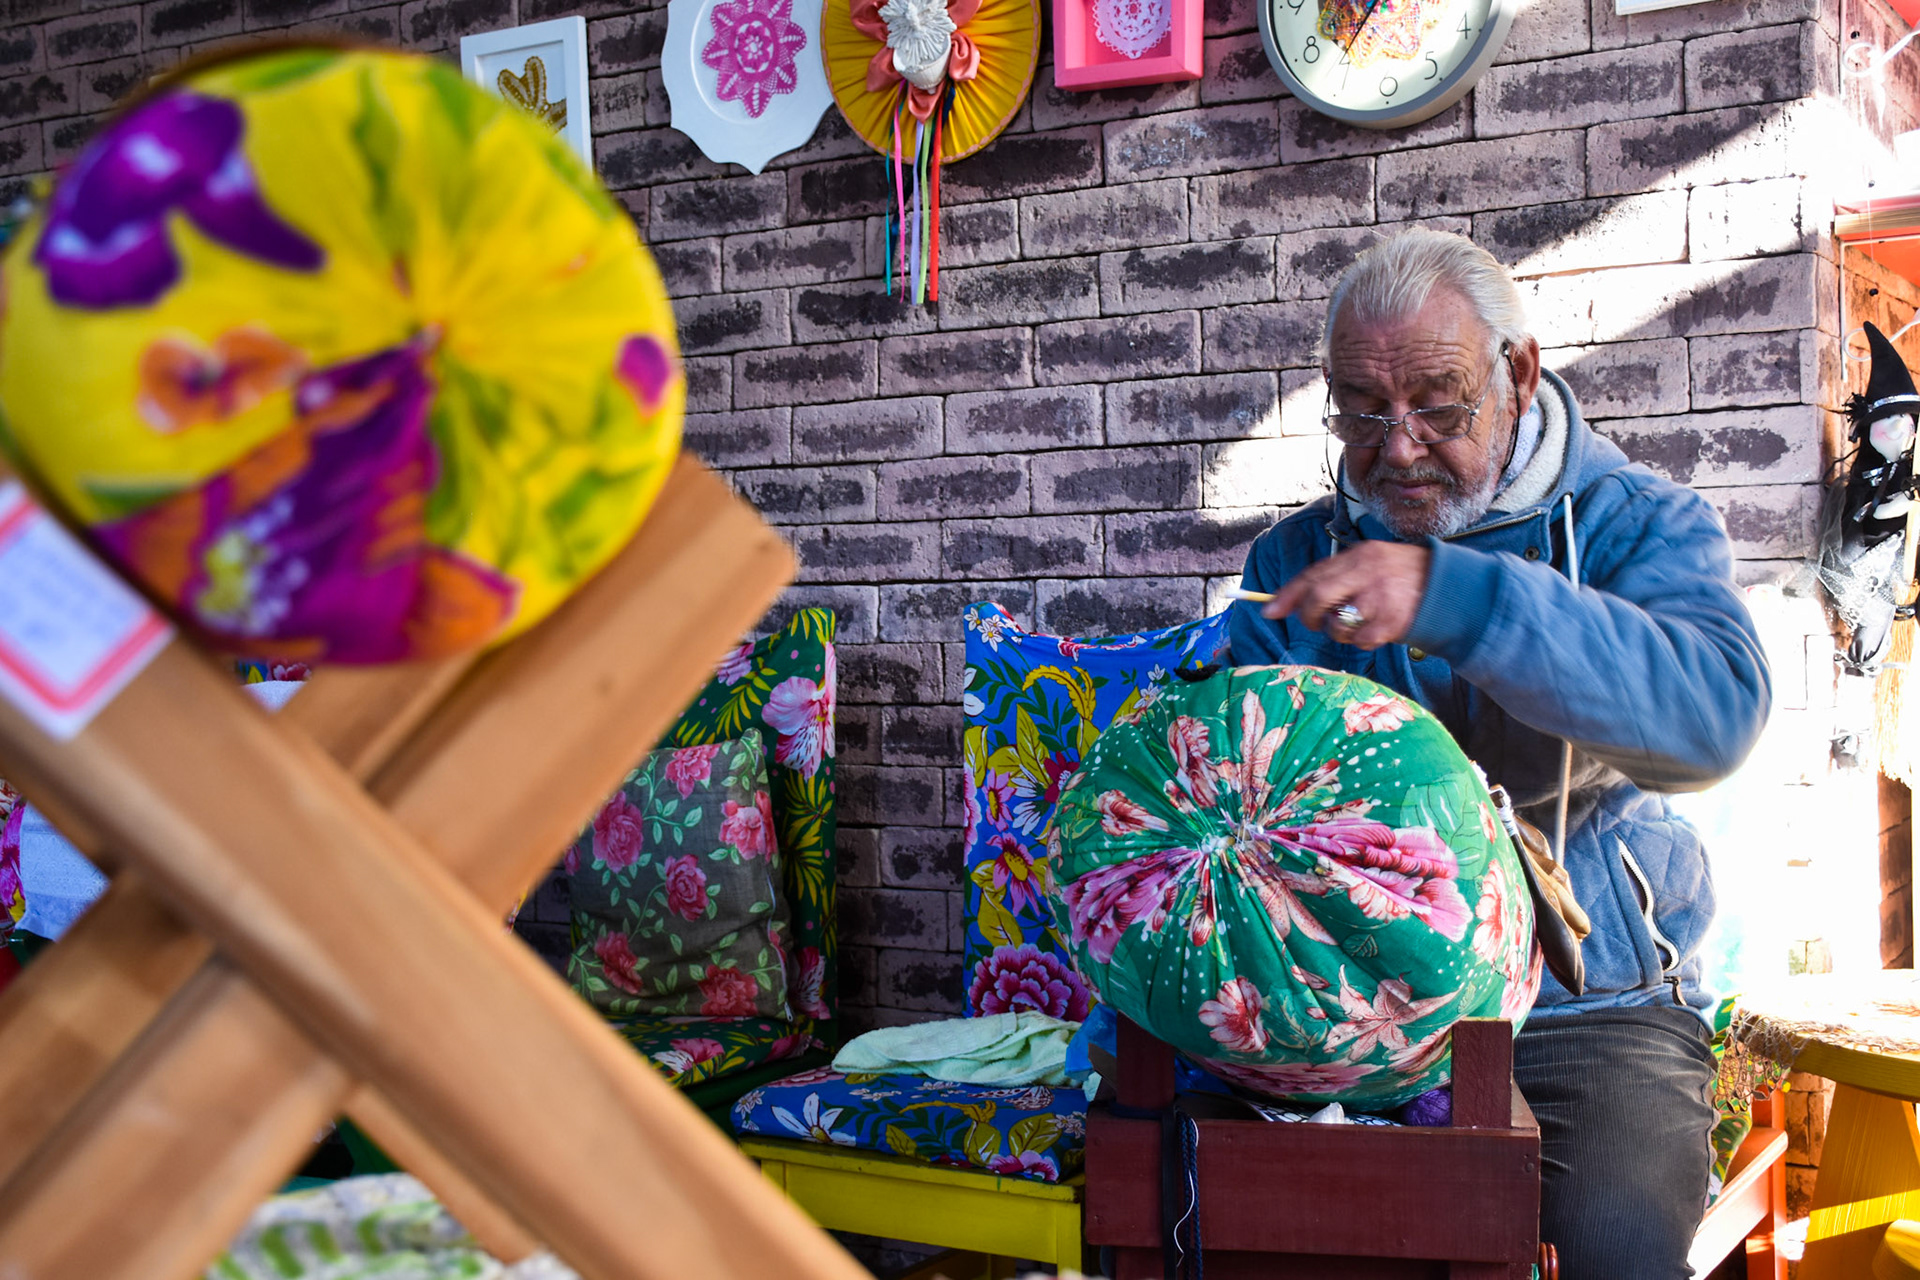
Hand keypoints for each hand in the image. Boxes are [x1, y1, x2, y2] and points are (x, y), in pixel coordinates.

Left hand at [1262, 541, 1431, 649]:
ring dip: (1339, 631)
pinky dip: (1362, 641)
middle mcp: (1368, 573)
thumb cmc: (1403, 578)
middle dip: (1308, 616)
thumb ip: (1339, 576)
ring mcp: (1380, 598)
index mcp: (1360, 555)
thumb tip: (1295, 600)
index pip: (1313, 574)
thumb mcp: (1373, 563)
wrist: (1450, 588)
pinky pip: (1360, 641)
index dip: (1287, 595)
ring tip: (1357, 623)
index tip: (1268, 611)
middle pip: (1318, 598)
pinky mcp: (1392, 623)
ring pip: (1337, 625)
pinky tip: (1376, 631)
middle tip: (1314, 623)